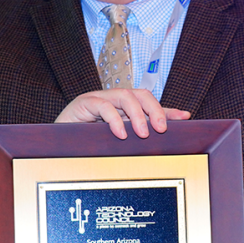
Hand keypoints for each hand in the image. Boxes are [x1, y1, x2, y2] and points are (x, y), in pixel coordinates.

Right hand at [55, 89, 189, 138]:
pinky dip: (114, 119)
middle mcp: (113, 99)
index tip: (185, 118)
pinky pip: (103, 105)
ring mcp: (98, 99)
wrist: (58, 148)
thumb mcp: (120, 142)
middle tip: (161, 129)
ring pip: (125, 96)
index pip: (149, 103)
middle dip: (155, 109)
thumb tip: (170, 133)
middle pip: (140, 94)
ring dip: (137, 114)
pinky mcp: (83, 103)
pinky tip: (120, 134)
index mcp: (123, 107)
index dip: (167, 109)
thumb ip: (141, 134)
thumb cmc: (89, 145)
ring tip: (142, 133)